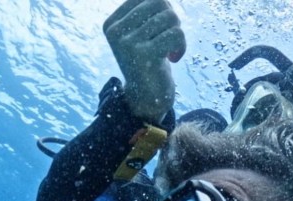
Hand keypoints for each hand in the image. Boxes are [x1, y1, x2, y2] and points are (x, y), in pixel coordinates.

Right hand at [103, 0, 185, 122]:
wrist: (147, 99)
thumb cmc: (149, 62)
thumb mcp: (143, 35)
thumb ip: (149, 11)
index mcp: (112, 24)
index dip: (163, 8)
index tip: (162, 28)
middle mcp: (116, 32)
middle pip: (158, 2)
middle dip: (172, 19)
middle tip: (170, 38)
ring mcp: (128, 43)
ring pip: (169, 18)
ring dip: (178, 33)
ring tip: (172, 48)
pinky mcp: (144, 55)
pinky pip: (175, 34)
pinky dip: (181, 45)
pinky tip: (174, 58)